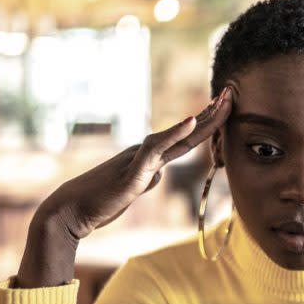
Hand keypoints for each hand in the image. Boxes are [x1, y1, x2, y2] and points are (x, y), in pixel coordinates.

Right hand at [15, 86, 234, 287]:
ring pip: (178, 136)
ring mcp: (140, 159)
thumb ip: (147, 179)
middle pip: (187, 132)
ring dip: (203, 119)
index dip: (208, 124)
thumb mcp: (132, 190)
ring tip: (223, 102)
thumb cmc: (101, 200)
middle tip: (232, 93)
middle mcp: (147, 152)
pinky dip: (175, 133)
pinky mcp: (133, 171)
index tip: (226, 109)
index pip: (186, 139)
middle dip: (212, 114)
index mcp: (150, 157)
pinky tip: (192, 121)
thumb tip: (159, 174)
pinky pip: (157, 148)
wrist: (72, 210)